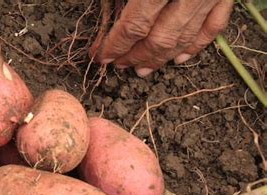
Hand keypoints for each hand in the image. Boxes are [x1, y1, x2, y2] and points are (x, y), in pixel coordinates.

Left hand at [91, 0, 232, 76]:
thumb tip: (106, 5)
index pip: (134, 25)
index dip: (115, 45)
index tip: (101, 56)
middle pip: (159, 39)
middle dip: (134, 56)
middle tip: (118, 65)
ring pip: (184, 38)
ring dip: (160, 59)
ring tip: (141, 69)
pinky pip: (213, 26)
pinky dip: (195, 45)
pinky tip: (179, 58)